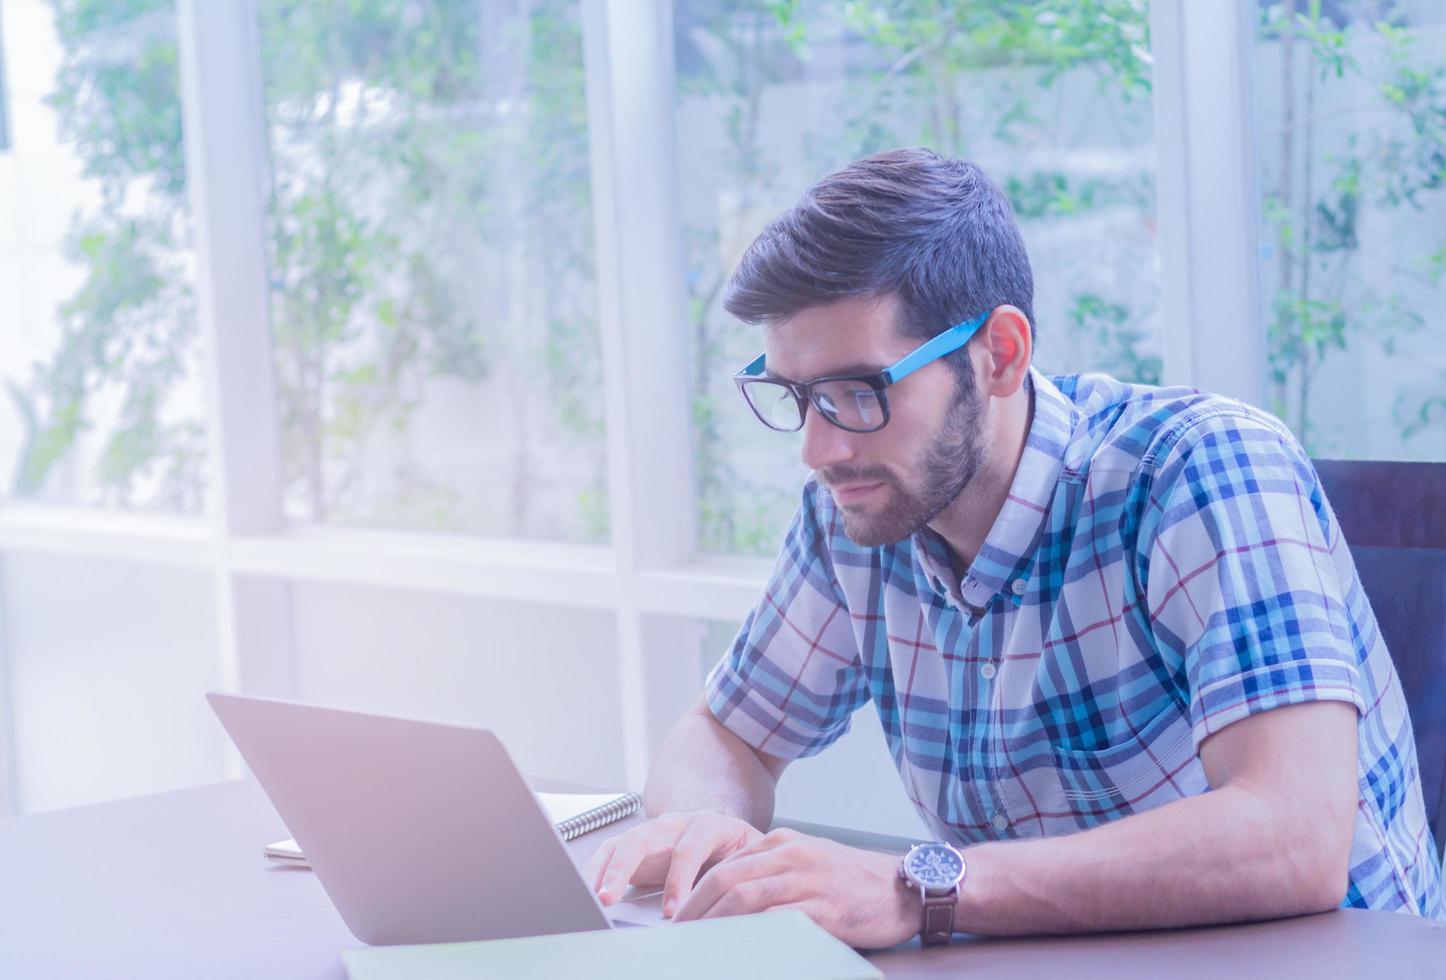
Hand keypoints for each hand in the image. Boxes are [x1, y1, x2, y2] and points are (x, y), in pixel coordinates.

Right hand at [580, 810, 763, 916]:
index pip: (689, 848)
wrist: (728, 831)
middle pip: (642, 839)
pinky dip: (594, 871)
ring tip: (591, 897)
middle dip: (622, 869)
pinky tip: (586, 890)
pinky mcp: (634, 845)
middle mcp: (675, 825)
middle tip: (608, 899)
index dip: (678, 880)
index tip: (672, 912)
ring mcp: (651, 832)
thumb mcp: (751, 857)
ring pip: (620, 845)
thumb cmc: (740, 849)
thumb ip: (744, 872)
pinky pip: (608, 854)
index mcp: (709, 824)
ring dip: (602, 872)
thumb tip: (739, 902)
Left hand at [673, 827, 921, 949]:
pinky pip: (777, 921)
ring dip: (713, 922)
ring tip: (696, 943)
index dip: (696, 891)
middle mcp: (792, 855)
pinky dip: (751, 935)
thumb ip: (774, 871)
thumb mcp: (811, 861)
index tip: (679, 916)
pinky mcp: (825, 908)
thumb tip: (732, 896)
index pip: (726, 864)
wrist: (909, 886)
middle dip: (695, 908)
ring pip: (745, 897)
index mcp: (784, 842)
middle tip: (677, 934)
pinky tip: (736, 949)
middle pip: (727, 878)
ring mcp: (808, 880)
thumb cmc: (857, 880)